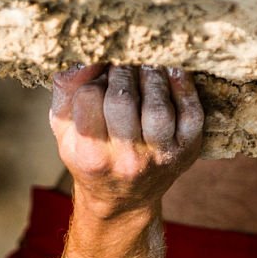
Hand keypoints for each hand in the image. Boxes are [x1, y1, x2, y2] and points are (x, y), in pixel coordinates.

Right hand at [49, 64, 202, 219]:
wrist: (123, 199)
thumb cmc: (91, 156)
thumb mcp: (66, 132)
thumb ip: (65, 94)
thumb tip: (82, 58)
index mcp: (91, 155)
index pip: (89, 97)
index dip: (94, 76)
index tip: (99, 73)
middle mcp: (125, 160)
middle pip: (122, 100)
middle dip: (121, 72)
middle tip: (122, 63)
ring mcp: (159, 157)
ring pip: (158, 106)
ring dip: (151, 75)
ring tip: (144, 65)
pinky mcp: (186, 150)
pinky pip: (190, 113)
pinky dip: (183, 86)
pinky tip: (172, 71)